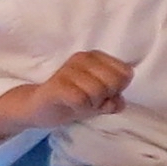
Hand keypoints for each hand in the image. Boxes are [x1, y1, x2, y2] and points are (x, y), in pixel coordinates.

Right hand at [17, 51, 132, 129]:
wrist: (40, 108)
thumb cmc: (74, 100)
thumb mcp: (100, 102)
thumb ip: (114, 100)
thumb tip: (119, 102)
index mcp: (96, 57)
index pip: (126, 72)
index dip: (119, 89)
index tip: (104, 94)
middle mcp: (83, 58)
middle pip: (114, 82)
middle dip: (106, 97)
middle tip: (91, 101)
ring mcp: (68, 69)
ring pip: (98, 91)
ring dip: (92, 105)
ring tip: (79, 103)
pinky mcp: (56, 84)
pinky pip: (81, 99)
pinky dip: (80, 108)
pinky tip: (71, 106)